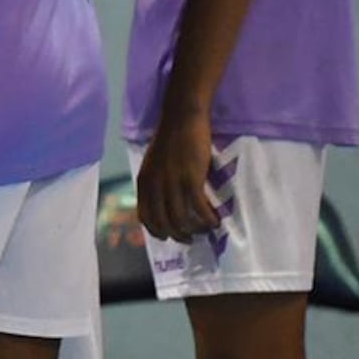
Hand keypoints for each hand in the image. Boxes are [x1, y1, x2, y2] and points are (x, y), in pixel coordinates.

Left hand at [137, 109, 223, 243]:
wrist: (182, 119)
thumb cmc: (170, 140)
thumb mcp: (153, 164)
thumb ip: (156, 183)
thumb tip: (164, 202)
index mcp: (143, 182)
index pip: (145, 216)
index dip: (156, 231)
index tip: (167, 237)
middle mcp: (155, 186)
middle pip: (163, 223)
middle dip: (177, 235)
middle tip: (189, 239)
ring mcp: (172, 184)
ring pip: (181, 219)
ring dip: (194, 230)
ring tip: (205, 230)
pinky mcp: (191, 179)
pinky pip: (199, 208)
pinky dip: (208, 219)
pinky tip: (215, 221)